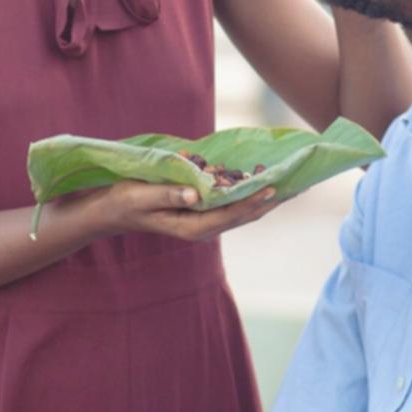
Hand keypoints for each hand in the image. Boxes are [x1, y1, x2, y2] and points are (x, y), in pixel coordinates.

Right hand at [88, 180, 278, 241]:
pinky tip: (264, 183)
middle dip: (270, 201)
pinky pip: (232, 205)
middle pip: (243, 215)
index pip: (228, 214)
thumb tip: (197, 193)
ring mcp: (203, 222)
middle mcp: (202, 228)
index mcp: (190, 227)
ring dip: (266, 199)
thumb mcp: (141, 196)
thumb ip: (168, 194)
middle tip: (297, 186)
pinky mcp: (202, 213)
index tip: (272, 187)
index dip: (251, 201)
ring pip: (242, 212)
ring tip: (291, 185)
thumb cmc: (125, 201)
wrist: (113, 212)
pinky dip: (250, 194)